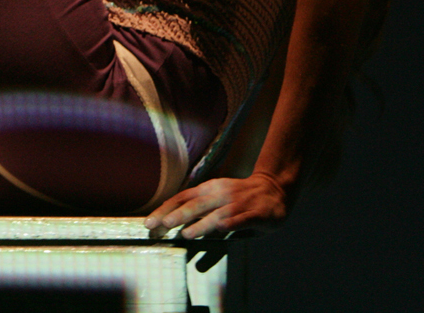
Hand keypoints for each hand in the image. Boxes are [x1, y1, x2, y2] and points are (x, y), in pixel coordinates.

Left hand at [144, 174, 289, 238]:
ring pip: (217, 213)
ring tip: (187, 234)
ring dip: (201, 223)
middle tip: (162, 225)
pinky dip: (231, 223)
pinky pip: (241, 219)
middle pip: (196, 204)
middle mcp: (221, 194)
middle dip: (178, 214)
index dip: (165, 209)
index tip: (150, 222)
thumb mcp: (215, 197)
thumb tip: (171, 223)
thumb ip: (197, 209)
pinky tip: (222, 229)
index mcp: (208, 189)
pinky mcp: (255, 213)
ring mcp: (238, 203)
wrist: (273, 188)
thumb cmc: (238, 197)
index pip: (182, 197)